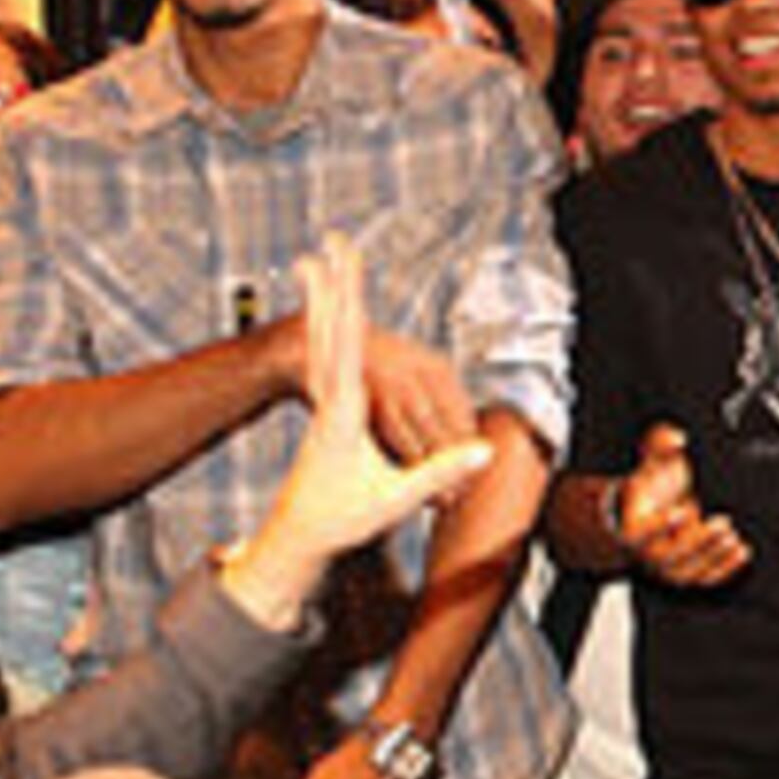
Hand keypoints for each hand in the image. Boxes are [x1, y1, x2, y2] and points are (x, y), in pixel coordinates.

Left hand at [223, 238, 495, 625]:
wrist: (295, 538)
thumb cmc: (341, 520)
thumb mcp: (394, 501)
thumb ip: (439, 472)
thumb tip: (483, 450)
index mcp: (343, 415)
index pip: (345, 350)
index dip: (345, 306)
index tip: (341, 269)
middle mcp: (331, 400)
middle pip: (333, 330)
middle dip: (335, 283)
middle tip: (333, 241)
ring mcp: (327, 403)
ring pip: (325, 338)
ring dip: (326, 296)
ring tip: (317, 257)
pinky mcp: (331, 409)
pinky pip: (330, 357)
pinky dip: (331, 327)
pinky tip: (333, 313)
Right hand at [612, 423, 752, 587]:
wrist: (656, 508)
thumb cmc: (654, 484)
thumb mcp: (655, 457)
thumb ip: (662, 443)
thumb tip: (677, 437)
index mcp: (632, 526)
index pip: (639, 534)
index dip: (659, 526)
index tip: (681, 511)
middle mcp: (647, 553)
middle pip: (668, 557)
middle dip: (697, 542)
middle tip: (722, 523)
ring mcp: (668, 567)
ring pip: (689, 571)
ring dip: (713, 555)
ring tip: (732, 536)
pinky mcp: (689, 573)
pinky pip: (706, 578)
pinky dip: (725, 568)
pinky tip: (742, 551)